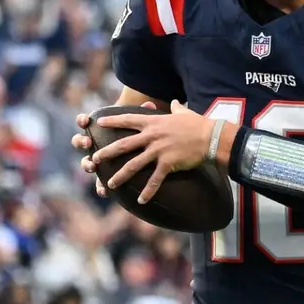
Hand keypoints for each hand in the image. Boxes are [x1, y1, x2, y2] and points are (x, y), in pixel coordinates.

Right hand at [72, 103, 160, 191]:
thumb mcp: (140, 124)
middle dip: (81, 142)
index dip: (82, 121)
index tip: (86, 120)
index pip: (84, 123)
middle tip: (88, 143)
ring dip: (86, 164)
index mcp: (98, 131)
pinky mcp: (103, 177)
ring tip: (93, 166)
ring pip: (86, 163)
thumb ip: (143, 115)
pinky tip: (104, 191)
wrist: (139, 154)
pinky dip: (100, 187)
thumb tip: (150, 105)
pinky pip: (98, 184)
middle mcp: (93, 146)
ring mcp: (96, 162)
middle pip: (79, 142)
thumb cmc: (137, 134)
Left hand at [88, 100, 215, 202]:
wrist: (210, 137)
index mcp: (153, 123)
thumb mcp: (183, 112)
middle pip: (124, 145)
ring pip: (134, 164)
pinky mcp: (168, 163)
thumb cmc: (198, 124)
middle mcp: (152, 136)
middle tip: (93, 159)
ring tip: (109, 184)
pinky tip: (140, 201)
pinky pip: (154, 180)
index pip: (128, 120)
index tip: (98, 122)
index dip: (112, 121)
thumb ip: (176, 108)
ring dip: (120, 175)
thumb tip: (175, 102)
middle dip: (107, 152)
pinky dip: (147, 191)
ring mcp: (158, 150)